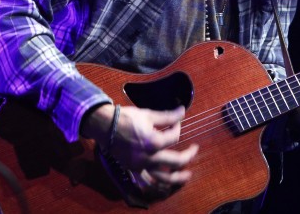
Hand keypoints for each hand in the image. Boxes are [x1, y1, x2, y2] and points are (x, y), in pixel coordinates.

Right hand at [82, 104, 198, 196]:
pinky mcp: (133, 169)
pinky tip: (165, 186)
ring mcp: (140, 166)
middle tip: (195, 150)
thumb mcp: (149, 114)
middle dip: (189, 155)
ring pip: (163, 179)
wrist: (105, 125)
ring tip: (186, 176)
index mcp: (153, 142)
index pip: (175, 136)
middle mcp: (149, 157)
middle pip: (176, 161)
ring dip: (177, 179)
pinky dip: (157, 187)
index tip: (177, 121)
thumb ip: (168, 116)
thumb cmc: (126, 118)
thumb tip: (182, 112)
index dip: (178, 127)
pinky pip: (147, 183)